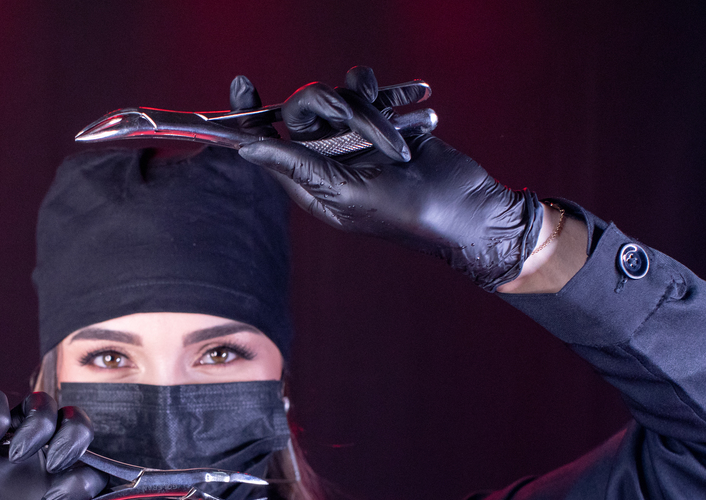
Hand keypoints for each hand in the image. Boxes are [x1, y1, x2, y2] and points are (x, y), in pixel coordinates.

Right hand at [0, 389, 106, 499]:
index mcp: (45, 496)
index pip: (89, 471)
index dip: (91, 479)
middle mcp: (30, 466)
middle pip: (74, 427)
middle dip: (78, 438)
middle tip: (57, 463)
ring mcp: (1, 445)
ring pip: (40, 406)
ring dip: (42, 423)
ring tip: (20, 453)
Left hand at [237, 66, 543, 290]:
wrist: (465, 208)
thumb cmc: (404, 212)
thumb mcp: (344, 192)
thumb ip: (298, 166)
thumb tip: (249, 148)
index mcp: (309, 181)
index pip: (267, 141)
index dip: (250, 113)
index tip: (240, 82)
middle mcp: (326, 157)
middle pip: (303, 109)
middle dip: (329, 106)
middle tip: (354, 119)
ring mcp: (354, 138)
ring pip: (341, 95)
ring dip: (370, 109)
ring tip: (400, 142)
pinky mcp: (384, 121)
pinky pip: (371, 90)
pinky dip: (392, 92)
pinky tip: (417, 99)